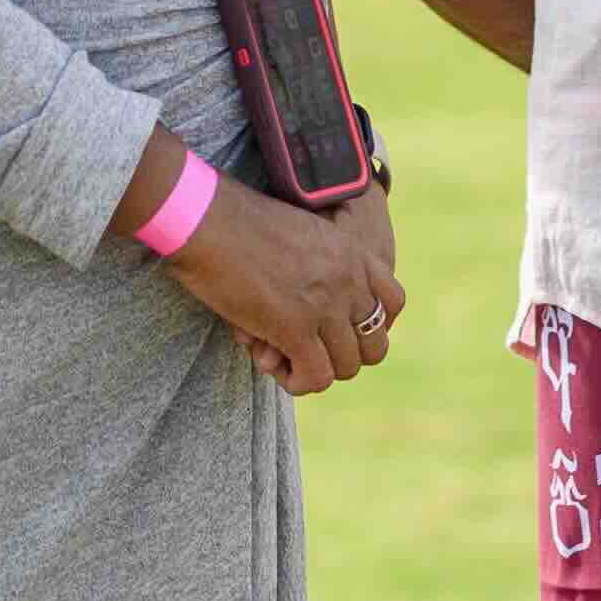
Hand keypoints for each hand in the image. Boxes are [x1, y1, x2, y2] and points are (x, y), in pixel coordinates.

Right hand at [174, 176, 406, 402]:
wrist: (206, 219)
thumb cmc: (238, 223)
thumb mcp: (300, 235)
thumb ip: (319, 271)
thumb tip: (310, 320)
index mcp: (353, 253)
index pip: (393, 303)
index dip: (370, 326)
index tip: (340, 331)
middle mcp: (348, 280)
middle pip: (375, 346)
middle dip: (342, 356)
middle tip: (308, 350)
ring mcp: (326, 304)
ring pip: (346, 367)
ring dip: (316, 370)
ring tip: (284, 358)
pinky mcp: (296, 327)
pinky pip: (316, 376)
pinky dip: (297, 381)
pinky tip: (273, 365)